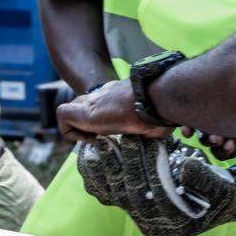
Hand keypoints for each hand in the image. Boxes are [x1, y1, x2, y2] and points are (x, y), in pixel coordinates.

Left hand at [56, 80, 171, 141]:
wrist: (154, 99)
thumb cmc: (161, 111)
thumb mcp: (157, 120)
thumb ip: (155, 125)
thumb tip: (173, 134)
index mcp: (119, 96)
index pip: (102, 103)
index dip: (103, 120)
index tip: (114, 135)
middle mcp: (103, 95)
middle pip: (82, 104)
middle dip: (86, 124)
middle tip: (101, 140)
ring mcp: (92, 102)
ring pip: (70, 110)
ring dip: (78, 129)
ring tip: (96, 140)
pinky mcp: (83, 111)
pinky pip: (62, 117)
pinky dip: (71, 132)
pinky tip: (91, 139)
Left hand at [80, 135, 235, 235]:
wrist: (224, 200)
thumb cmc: (224, 192)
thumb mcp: (220, 186)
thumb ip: (202, 178)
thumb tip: (185, 167)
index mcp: (174, 224)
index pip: (150, 195)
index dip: (140, 166)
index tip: (134, 140)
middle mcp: (153, 225)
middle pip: (129, 194)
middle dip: (120, 163)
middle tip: (113, 138)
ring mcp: (142, 218)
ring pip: (115, 194)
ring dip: (104, 169)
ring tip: (98, 143)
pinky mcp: (134, 208)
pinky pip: (110, 194)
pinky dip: (99, 175)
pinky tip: (91, 156)